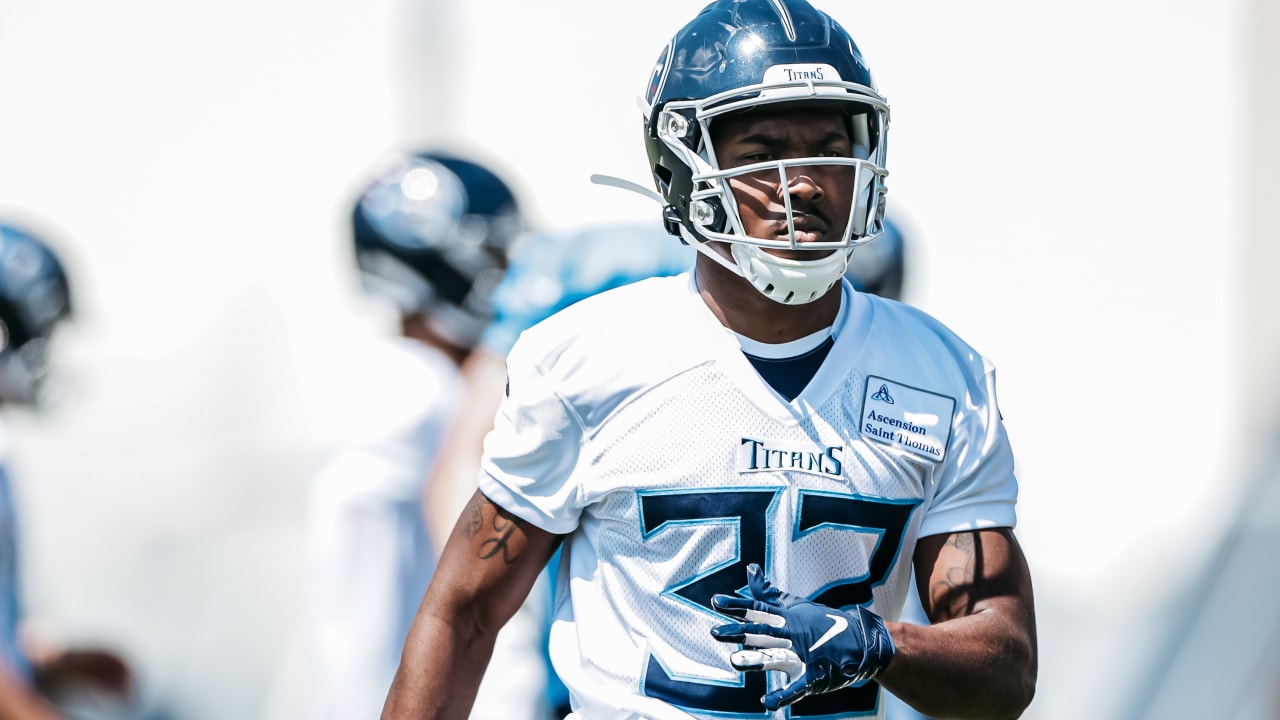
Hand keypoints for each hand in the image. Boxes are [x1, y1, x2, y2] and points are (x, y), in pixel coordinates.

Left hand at [710, 563, 894, 710]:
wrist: (861, 642)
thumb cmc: (821, 622)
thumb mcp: (794, 605)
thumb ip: (768, 592)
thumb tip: (750, 569)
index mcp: (787, 619)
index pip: (758, 610)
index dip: (737, 606)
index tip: (715, 601)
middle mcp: (793, 635)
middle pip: (762, 632)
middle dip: (739, 631)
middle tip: (715, 631)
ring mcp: (803, 656)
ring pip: (776, 657)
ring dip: (756, 660)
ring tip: (734, 662)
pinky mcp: (814, 677)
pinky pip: (798, 689)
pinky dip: (783, 696)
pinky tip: (767, 702)